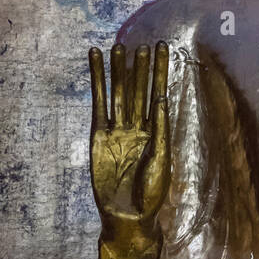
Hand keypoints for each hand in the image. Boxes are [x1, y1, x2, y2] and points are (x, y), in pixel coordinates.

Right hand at [89, 41, 169, 258]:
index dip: (160, 71)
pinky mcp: (98, 135)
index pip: (158, 93)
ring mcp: (117, 129)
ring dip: (119, 70)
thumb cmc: (152, 192)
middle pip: (139, 89)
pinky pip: (98, 104)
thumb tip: (160, 99)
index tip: (163, 48)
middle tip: (143, 44)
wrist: (129, 215)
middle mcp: (137, 126)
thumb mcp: (162, 160)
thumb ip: (160, 130)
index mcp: (157, 131)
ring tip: (118, 47)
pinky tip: (95, 63)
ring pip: (119, 93)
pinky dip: (97, 83)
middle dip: (141, 68)